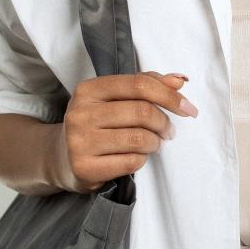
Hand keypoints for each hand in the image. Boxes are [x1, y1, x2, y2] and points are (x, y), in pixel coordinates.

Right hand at [51, 70, 197, 192]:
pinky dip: (142, 160)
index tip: (188, 108)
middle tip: (168, 131)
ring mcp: (80, 142)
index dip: (169, 96)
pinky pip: (131, 162)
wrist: (62, 158)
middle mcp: (80, 113)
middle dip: (164, 123)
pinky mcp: (85, 168)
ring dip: (155, 143)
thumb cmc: (96, 125)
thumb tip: (180, 80)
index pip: (139, 85)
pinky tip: (137, 157)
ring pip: (139, 139)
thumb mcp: (114, 99)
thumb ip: (146, 85)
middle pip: (142, 112)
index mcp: (88, 90)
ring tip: (154, 144)